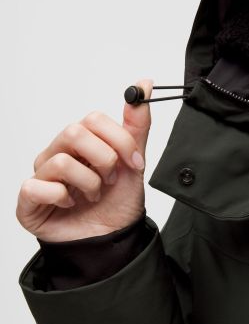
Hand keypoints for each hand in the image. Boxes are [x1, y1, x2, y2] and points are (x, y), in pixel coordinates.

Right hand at [16, 79, 152, 241]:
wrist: (111, 239)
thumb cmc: (117, 202)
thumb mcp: (133, 163)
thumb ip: (136, 125)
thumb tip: (144, 83)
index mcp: (82, 142)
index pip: (93, 119)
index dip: (119, 140)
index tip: (135, 162)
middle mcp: (59, 153)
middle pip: (74, 132)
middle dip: (104, 160)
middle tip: (111, 180)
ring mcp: (43, 174)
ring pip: (61, 160)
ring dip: (89, 183)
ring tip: (94, 196)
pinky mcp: (30, 198)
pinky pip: (37, 185)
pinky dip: (62, 197)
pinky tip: (71, 204)